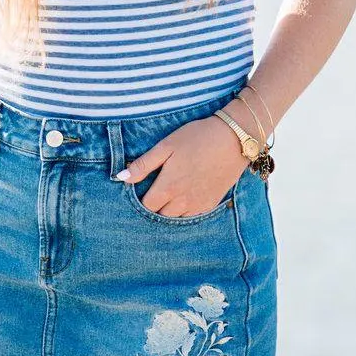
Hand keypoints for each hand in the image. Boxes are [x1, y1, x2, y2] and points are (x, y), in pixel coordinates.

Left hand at [115, 114, 247, 216]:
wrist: (234, 139)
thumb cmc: (197, 138)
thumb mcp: (166, 146)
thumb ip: (143, 164)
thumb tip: (121, 178)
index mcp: (168, 187)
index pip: (146, 206)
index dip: (141, 199)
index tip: (142, 188)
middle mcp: (182, 202)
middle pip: (160, 215)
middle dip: (155, 205)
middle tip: (156, 188)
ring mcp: (198, 205)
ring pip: (177, 218)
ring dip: (171, 209)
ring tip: (172, 191)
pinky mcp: (211, 203)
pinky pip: (193, 215)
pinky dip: (186, 209)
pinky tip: (187, 193)